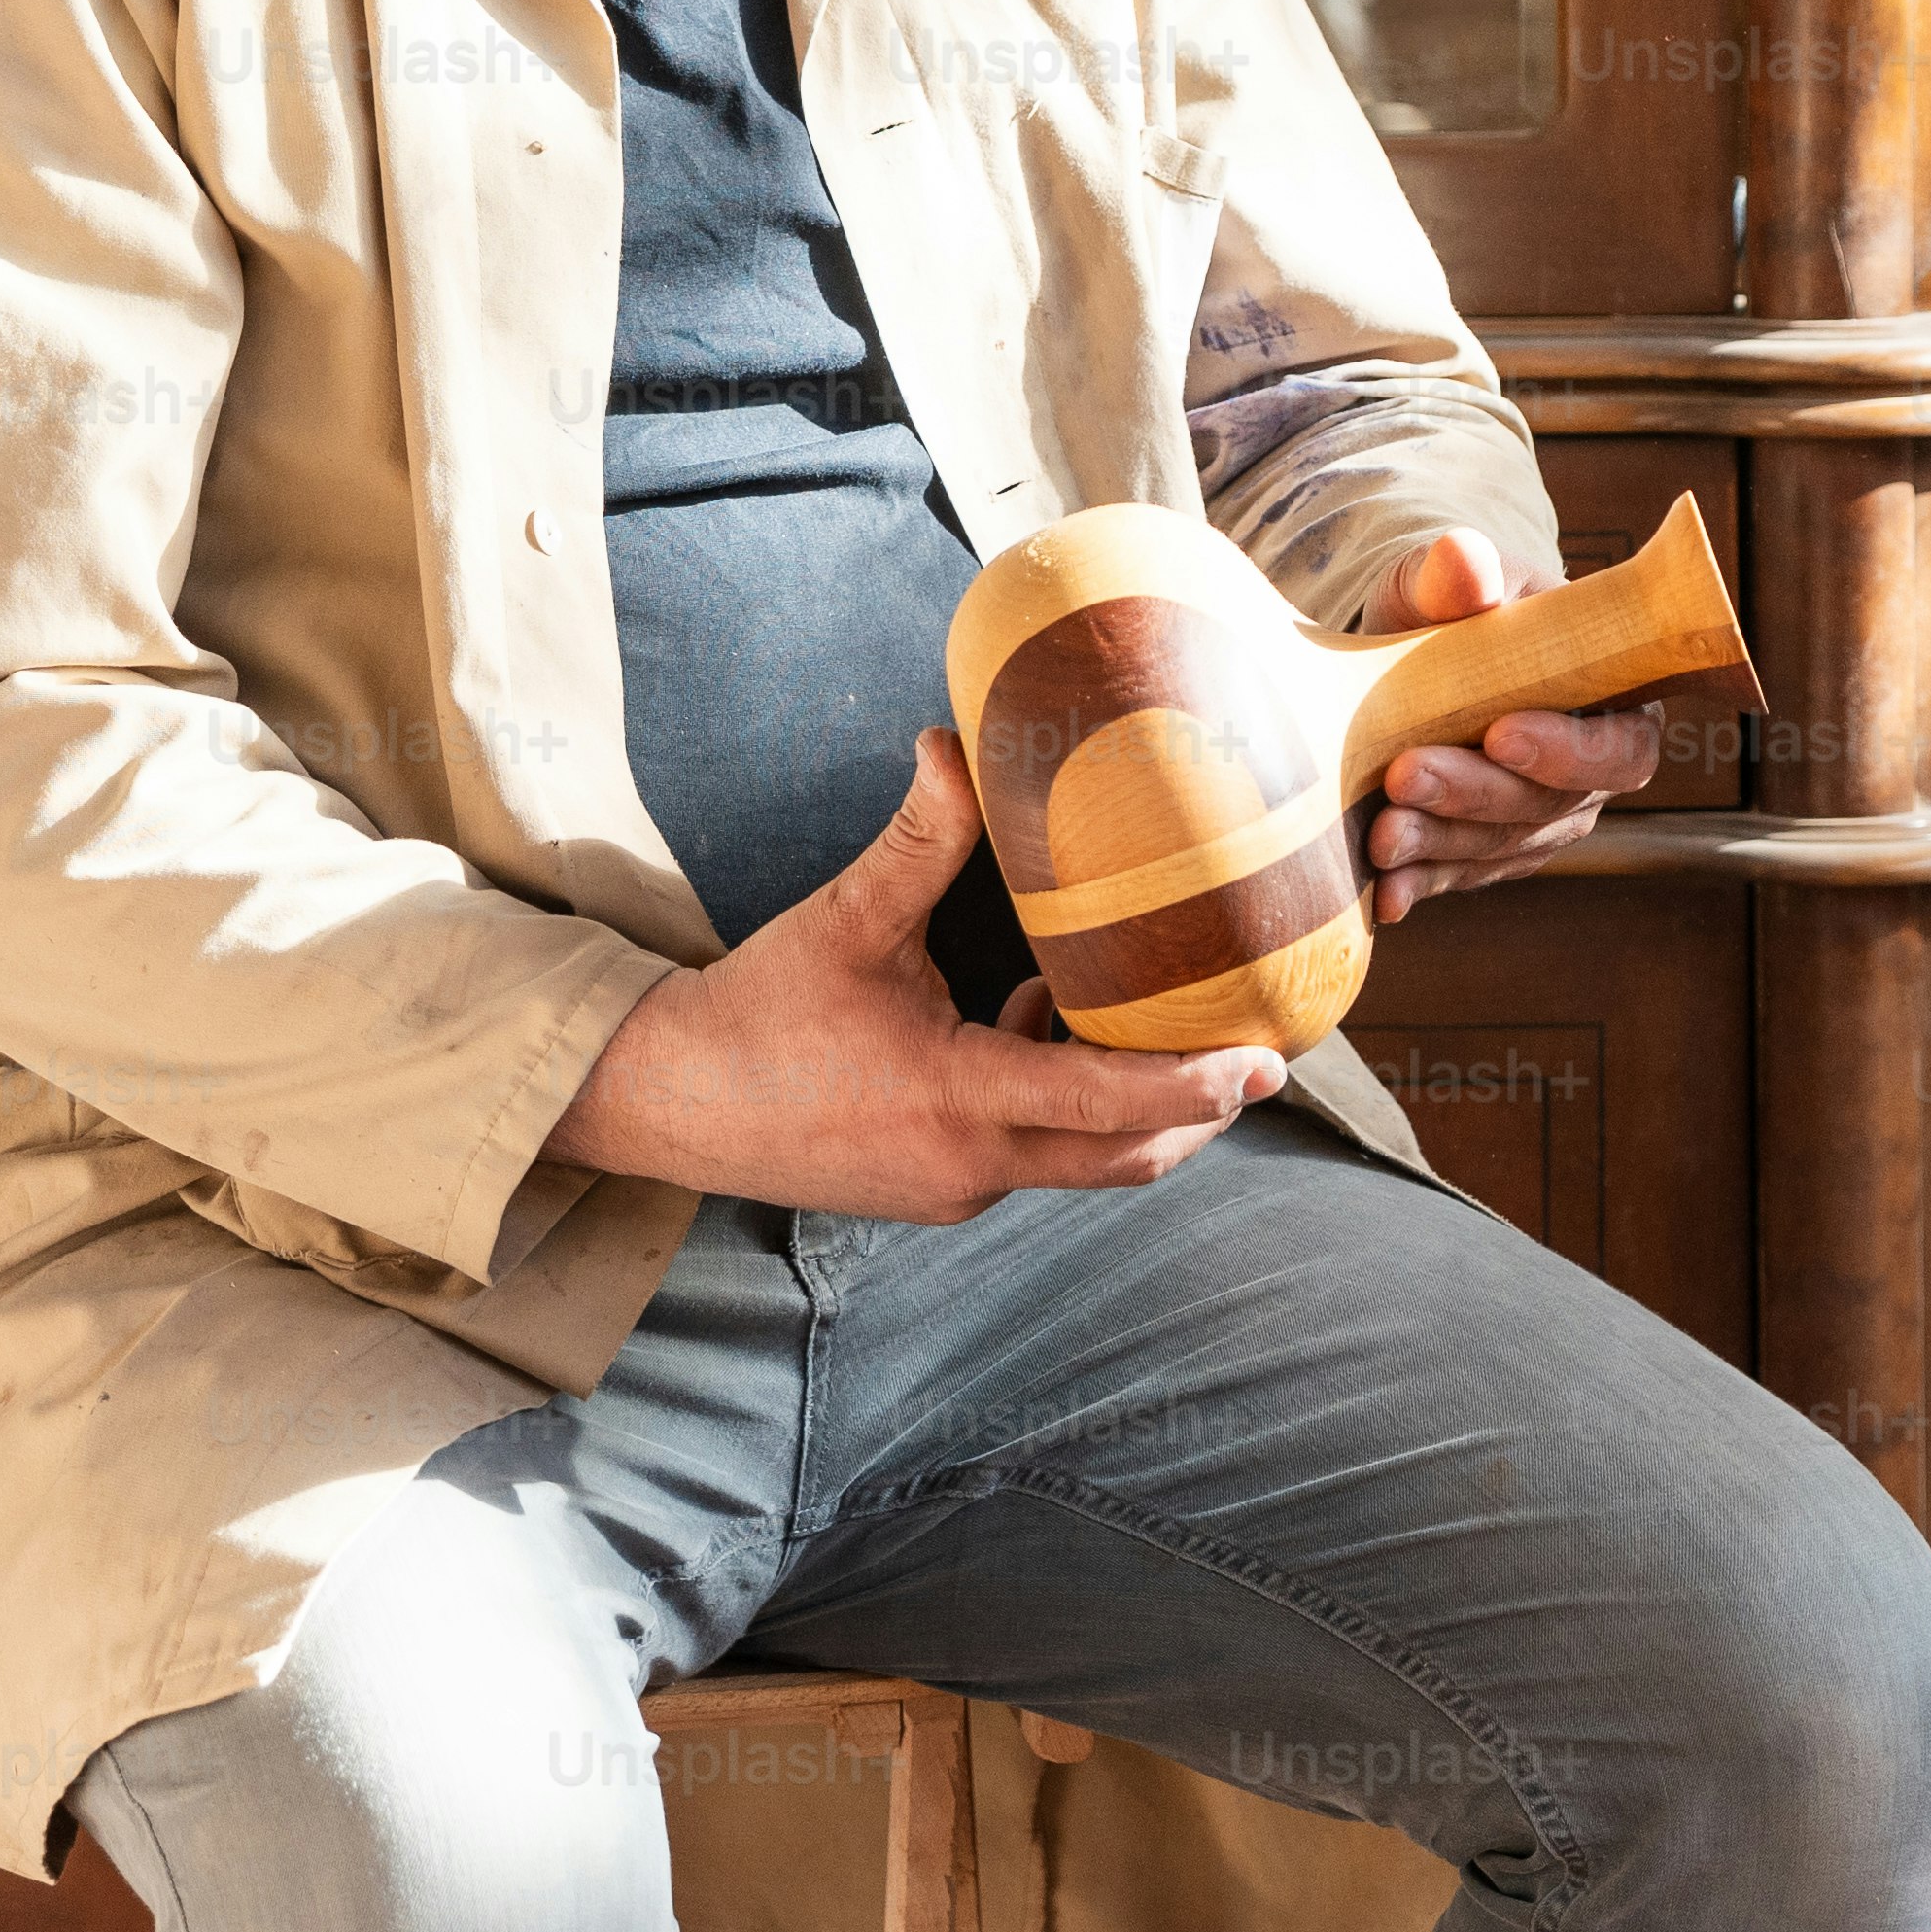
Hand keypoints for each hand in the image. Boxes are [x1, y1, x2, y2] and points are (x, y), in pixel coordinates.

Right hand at [542, 730, 1281, 1220]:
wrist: (669, 1101)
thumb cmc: (759, 1010)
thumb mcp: (848, 916)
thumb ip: (919, 836)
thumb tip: (953, 740)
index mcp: (957, 1098)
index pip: (1107, 1106)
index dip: (1194, 1085)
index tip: (1262, 1062)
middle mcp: (969, 1164)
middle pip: (1126, 1157)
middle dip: (1200, 1109)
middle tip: (1259, 1053)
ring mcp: (955, 1189)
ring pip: (1084, 1161)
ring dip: (1131, 1103)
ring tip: (1156, 1017)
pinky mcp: (937, 1191)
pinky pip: (1033, 1155)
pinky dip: (1065, 1104)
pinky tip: (1037, 1016)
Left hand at [1353, 526, 1665, 927]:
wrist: (1409, 653)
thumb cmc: (1451, 607)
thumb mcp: (1447, 580)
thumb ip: (1458, 572)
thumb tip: (1466, 562)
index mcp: (1611, 697)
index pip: (1620, 744)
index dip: (1569, 751)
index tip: (1500, 734)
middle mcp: (1586, 772)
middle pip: (1550, 806)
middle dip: (1475, 796)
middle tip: (1405, 775)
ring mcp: (1538, 819)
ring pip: (1501, 847)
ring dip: (1440, 844)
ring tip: (1381, 835)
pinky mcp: (1486, 850)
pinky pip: (1459, 875)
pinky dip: (1420, 883)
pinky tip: (1384, 896)